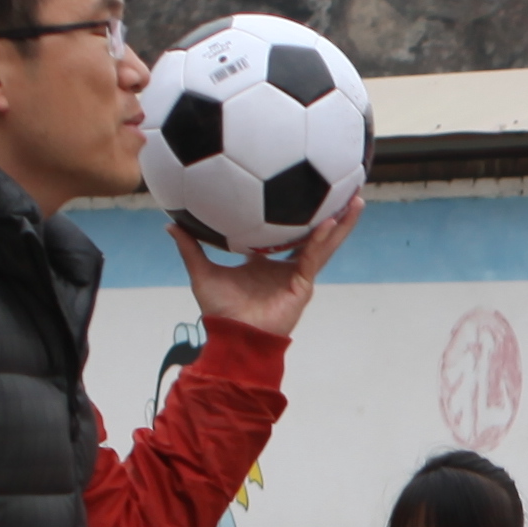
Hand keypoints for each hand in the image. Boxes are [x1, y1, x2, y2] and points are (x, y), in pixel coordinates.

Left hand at [172, 186, 358, 339]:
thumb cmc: (219, 310)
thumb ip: (191, 247)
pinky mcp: (302, 285)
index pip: (285, 233)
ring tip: (356, 200)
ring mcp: (297, 275)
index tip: (302, 191)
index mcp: (266, 261)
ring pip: (323, 244)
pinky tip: (331, 222)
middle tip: (345, 189)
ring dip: (341, 223)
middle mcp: (285, 266)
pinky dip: (322, 240)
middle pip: (313, 234)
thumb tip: (171, 223)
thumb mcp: (202, 271)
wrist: (231, 337)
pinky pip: (313, 258)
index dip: (295, 215)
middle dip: (330, 213)